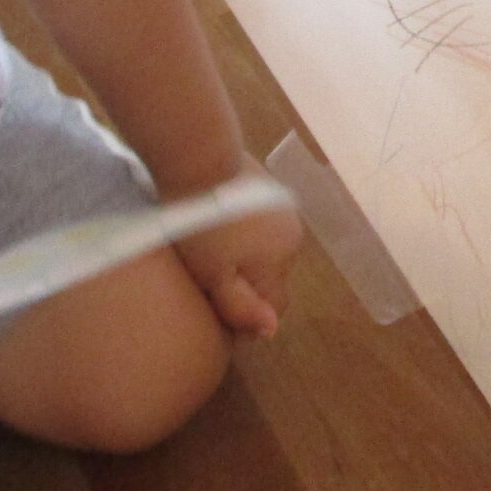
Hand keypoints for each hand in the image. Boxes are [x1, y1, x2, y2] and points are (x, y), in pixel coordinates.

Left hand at [172, 175, 301, 337]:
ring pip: (266, 247)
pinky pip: (260, 222)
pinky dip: (243, 228)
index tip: (218, 311)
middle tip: (208, 278)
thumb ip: (243, 306)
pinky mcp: (268, 185)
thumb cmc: (202, 226)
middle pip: (271, 276)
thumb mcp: (213, 276)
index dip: (249, 317)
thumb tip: (272, 331)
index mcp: (281, 262)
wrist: (198, 158)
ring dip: (246, 254)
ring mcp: (283, 208)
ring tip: (210, 248)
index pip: (275, 306)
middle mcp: (292, 237)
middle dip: (247, 282)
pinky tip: (217, 221)